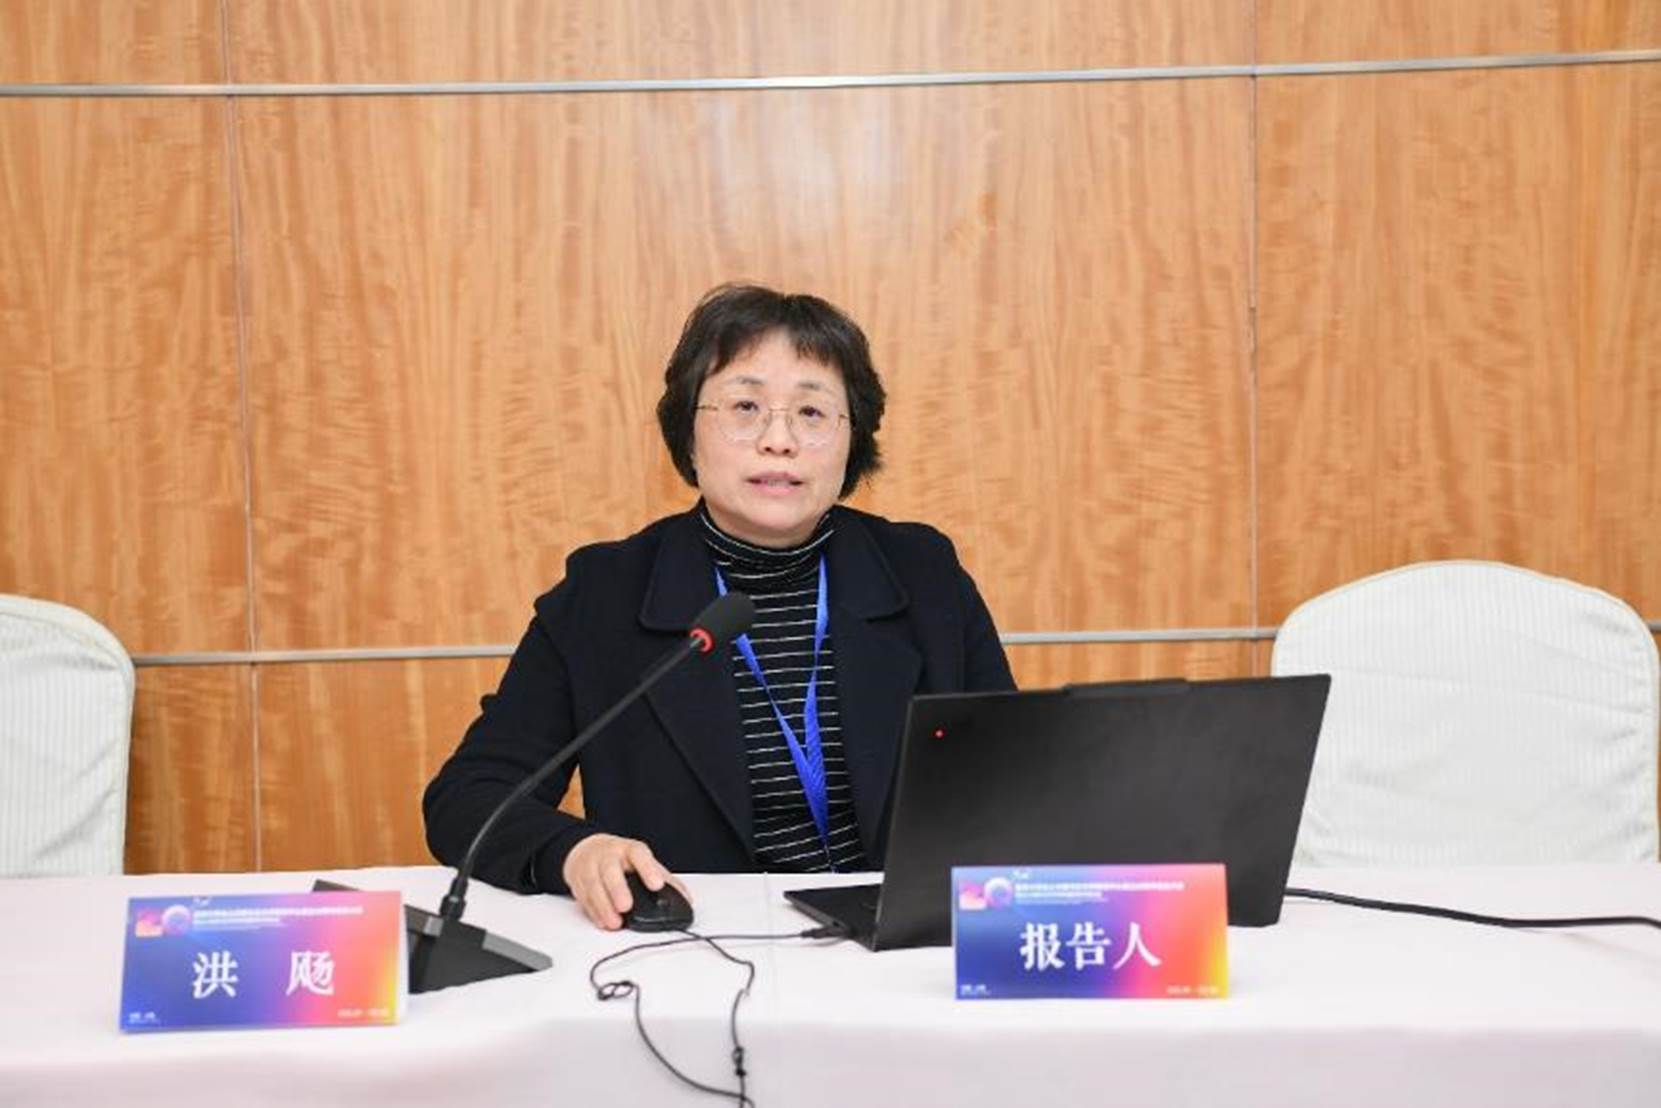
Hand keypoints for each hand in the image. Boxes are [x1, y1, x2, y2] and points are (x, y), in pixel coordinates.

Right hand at [560, 833, 690, 929]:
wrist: (586, 850)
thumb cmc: (620, 859)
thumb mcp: (643, 862)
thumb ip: (664, 878)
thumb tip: (685, 899)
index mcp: (629, 850)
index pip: (639, 854)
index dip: (648, 869)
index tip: (657, 885)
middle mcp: (608, 856)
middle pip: (610, 870)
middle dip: (617, 889)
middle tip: (626, 906)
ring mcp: (590, 867)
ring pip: (594, 885)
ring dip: (603, 906)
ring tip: (615, 923)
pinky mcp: (577, 881)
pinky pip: (584, 897)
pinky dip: (593, 912)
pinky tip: (603, 921)